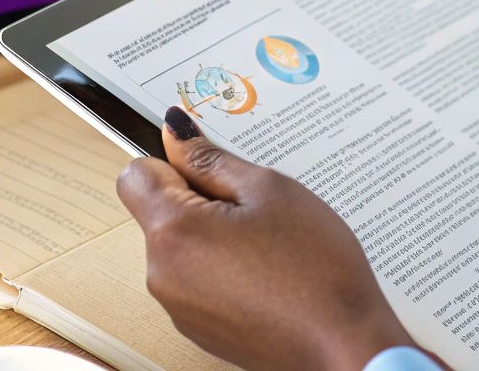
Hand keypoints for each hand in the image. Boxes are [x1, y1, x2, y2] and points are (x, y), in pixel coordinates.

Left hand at [116, 107, 417, 370]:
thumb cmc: (315, 270)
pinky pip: (198, 279)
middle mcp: (162, 274)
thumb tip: (176, 132)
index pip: (135, 175)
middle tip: (257, 208)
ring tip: (269, 244)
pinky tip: (268, 273)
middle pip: (160, 212)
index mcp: (173, 233)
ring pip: (183, 246)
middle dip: (201, 199)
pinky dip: (224, 268)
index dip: (174, 162)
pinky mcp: (199, 327)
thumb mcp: (268, 191)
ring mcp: (179, 307)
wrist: (343, 345)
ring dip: (216, 234)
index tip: (212, 168)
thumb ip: (212, 160)